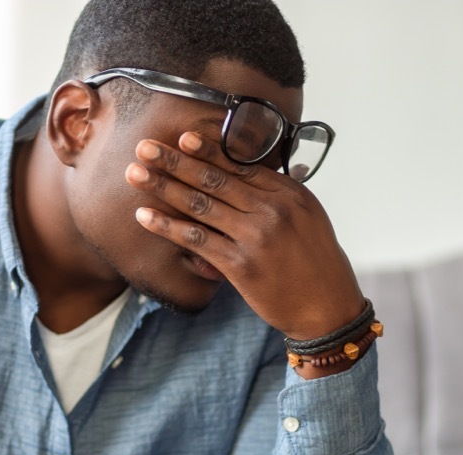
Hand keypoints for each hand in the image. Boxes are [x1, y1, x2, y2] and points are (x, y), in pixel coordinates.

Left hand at [126, 132, 364, 341]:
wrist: (328, 309)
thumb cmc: (317, 265)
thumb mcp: (309, 219)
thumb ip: (280, 195)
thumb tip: (256, 173)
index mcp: (290, 194)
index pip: (241, 165)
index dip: (207, 150)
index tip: (181, 137)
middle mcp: (272, 210)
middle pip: (214, 178)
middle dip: (174, 161)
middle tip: (144, 147)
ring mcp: (255, 237)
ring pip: (200, 204)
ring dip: (163, 187)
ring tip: (134, 175)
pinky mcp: (240, 265)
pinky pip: (195, 239)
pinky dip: (166, 226)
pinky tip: (143, 216)